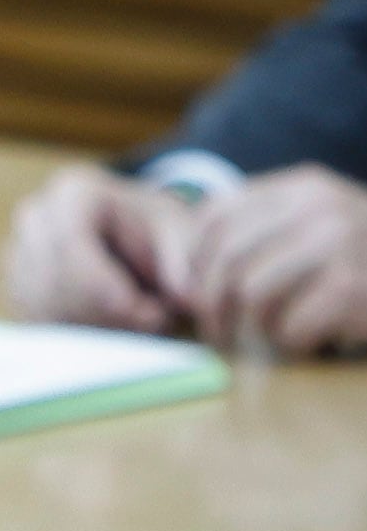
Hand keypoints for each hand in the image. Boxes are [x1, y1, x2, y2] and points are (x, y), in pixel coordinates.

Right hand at [1, 164, 193, 332]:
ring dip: (93, 329)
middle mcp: (33, 218)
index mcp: (70, 191)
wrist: (136, 239)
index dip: (107, 289)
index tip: (152, 316)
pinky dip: (76, 335)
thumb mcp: (181, 232)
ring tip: (140, 326)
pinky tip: (113, 330)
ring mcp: (16, 254)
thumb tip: (185, 295)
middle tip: (154, 326)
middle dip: (105, 315)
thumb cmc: (156, 230)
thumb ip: (183, 258)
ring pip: (43, 308)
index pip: (70, 247)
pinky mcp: (14, 289)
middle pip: (54, 282)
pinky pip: (37, 323)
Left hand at [167, 164, 366, 357]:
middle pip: (225, 259)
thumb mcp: (313, 226)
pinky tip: (306, 340)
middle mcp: (320, 206)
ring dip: (252, 326)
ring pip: (250, 293)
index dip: (192, 264)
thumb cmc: (359, 259)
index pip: (214, 218)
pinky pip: (287, 327)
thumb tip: (181, 277)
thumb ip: (257, 232)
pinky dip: (288, 344)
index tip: (194, 295)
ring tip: (268, 335)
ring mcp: (340, 243)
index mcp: (301, 187)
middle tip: (218, 332)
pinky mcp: (352, 287)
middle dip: (211, 305)